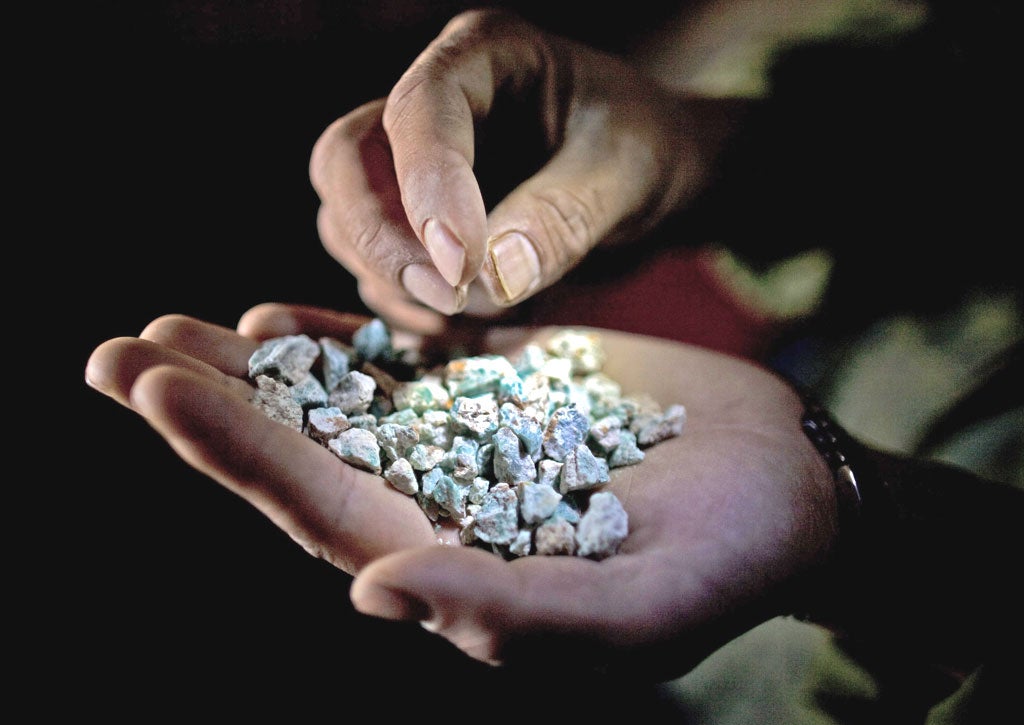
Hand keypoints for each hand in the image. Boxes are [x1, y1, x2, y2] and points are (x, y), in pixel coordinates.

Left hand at [85, 302, 836, 679]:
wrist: (785, 485)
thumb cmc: (731, 562)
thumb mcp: (642, 610)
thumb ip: (517, 615)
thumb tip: (376, 593)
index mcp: (458, 564)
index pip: (326, 511)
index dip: (243, 455)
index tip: (162, 391)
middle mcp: (443, 505)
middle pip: (307, 456)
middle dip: (214, 409)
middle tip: (119, 354)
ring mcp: (466, 442)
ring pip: (339, 404)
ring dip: (253, 369)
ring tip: (169, 328)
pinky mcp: (499, 387)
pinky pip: (400, 362)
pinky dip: (340, 337)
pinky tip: (277, 312)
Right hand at [309, 8, 738, 334]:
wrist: (655, 181)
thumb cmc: (646, 152)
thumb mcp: (622, 176)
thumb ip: (561, 218)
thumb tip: (492, 276)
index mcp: (482, 57)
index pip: (417, 111)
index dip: (425, 189)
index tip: (460, 265)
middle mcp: (432, 106)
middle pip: (345, 161)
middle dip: (382, 239)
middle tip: (446, 297)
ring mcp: (413, 166)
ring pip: (346, 220)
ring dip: (390, 279)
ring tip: (464, 313)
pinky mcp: (417, 221)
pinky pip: (376, 266)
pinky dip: (405, 305)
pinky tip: (459, 324)